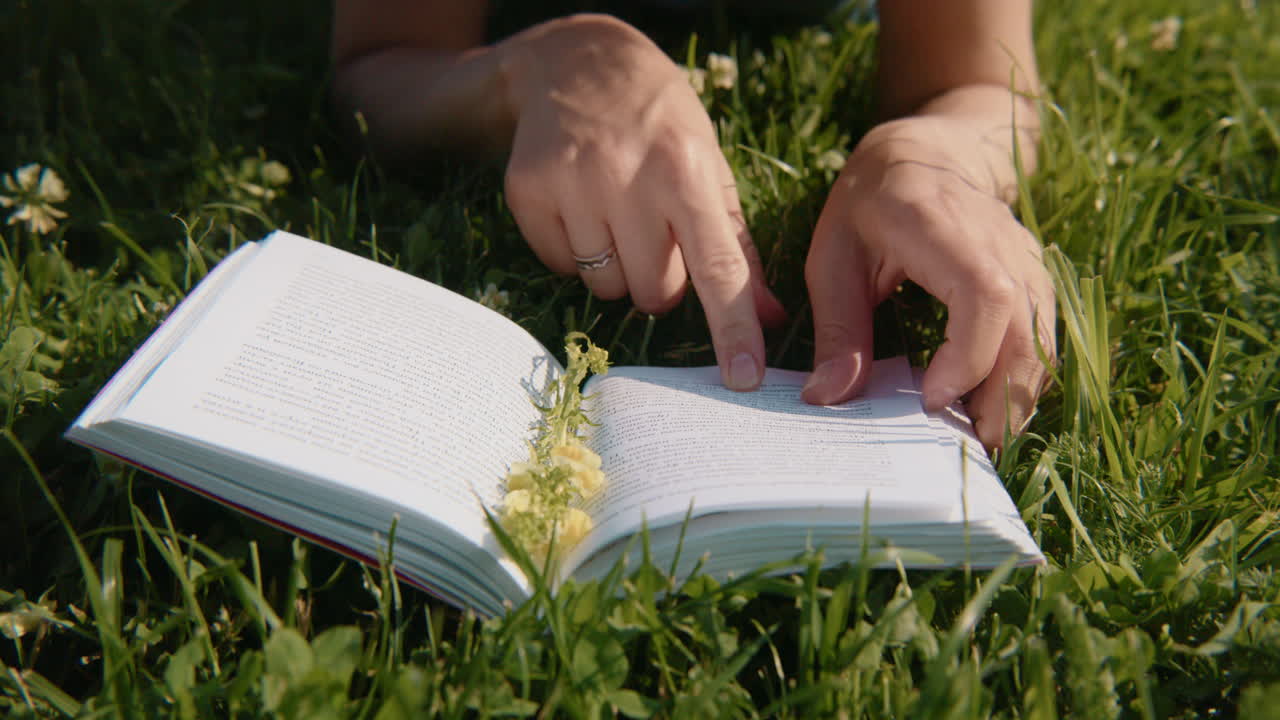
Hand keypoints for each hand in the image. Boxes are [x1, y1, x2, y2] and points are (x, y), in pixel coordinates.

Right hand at [496, 14, 785, 389]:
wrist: (577, 61)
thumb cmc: (661, 122)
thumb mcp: (712, 166)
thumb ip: (739, 246)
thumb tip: (771, 320)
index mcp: (687, 172)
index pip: (718, 268)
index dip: (734, 330)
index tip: (745, 379)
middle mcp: (628, 178)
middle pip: (654, 293)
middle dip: (661, 280)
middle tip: (655, 233)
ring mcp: (572, 184)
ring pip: (606, 287)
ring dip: (617, 268)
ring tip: (617, 213)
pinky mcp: (528, 191)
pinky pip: (560, 267)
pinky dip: (575, 252)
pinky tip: (580, 205)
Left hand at [801, 113, 1054, 447]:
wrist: (924, 154)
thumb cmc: (868, 205)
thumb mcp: (833, 259)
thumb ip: (838, 328)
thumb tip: (827, 397)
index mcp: (941, 226)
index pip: (985, 294)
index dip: (969, 354)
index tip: (931, 398)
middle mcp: (999, 240)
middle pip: (1027, 326)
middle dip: (1004, 394)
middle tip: (970, 445)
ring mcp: (1026, 257)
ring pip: (1045, 334)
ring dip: (1021, 392)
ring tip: (985, 436)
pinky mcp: (1035, 276)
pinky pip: (1046, 332)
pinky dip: (1028, 375)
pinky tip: (996, 405)